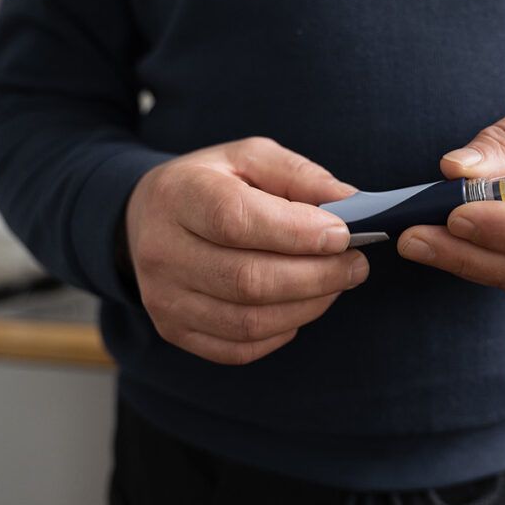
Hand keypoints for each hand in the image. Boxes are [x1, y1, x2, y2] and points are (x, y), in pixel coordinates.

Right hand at [125, 137, 367, 363]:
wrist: (149, 219)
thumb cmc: (212, 184)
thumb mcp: (251, 158)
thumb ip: (300, 177)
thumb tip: (353, 206)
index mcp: (179, 195)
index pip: (236, 221)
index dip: (296, 232)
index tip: (343, 235)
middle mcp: (162, 251)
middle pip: (248, 280)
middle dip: (317, 276)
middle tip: (356, 265)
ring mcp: (165, 298)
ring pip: (249, 320)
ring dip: (308, 306)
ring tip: (337, 284)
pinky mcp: (175, 330)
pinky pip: (240, 347)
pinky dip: (282, 331)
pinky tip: (299, 306)